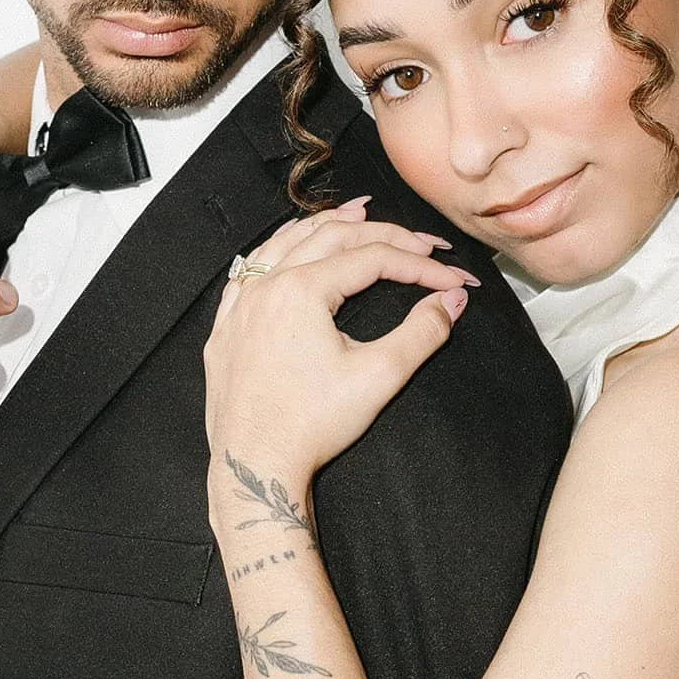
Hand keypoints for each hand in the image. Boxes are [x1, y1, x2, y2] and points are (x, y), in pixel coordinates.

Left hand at [204, 202, 475, 491]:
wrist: (255, 465)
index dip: (419, 265)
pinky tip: (290, 249)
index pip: (373, 258)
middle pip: (332, 237)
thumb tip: (452, 301)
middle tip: (420, 241)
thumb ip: (422, 332)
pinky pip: (251, 270)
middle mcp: (266, 287)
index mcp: (301, 291)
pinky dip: (279, 250)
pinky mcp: (226, 328)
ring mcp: (240, 305)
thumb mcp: (379, 377)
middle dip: (383, 234)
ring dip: (325, 225)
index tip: (451, 279)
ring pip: (285, 243)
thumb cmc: (311, 426)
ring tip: (357, 213)